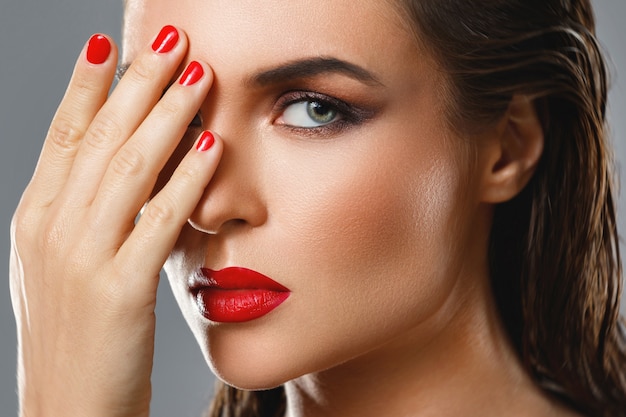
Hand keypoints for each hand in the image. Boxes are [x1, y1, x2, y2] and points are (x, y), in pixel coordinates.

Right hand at [9, 27, 220, 416]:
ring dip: (167, 117)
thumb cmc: (77, 337)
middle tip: (172, 38)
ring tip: (199, 74)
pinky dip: (185, 182)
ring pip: (127, 170)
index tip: (112, 42)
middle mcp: (52, 230)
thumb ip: (90, 216)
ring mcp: (81, 260)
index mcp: (37, 219)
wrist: (66, 412)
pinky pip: (157, 223)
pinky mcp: (118, 293)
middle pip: (100, 139)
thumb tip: (126, 168)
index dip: (88, 86)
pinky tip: (212, 147)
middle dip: (138, 83)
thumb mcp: (67, 266)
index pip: (64, 136)